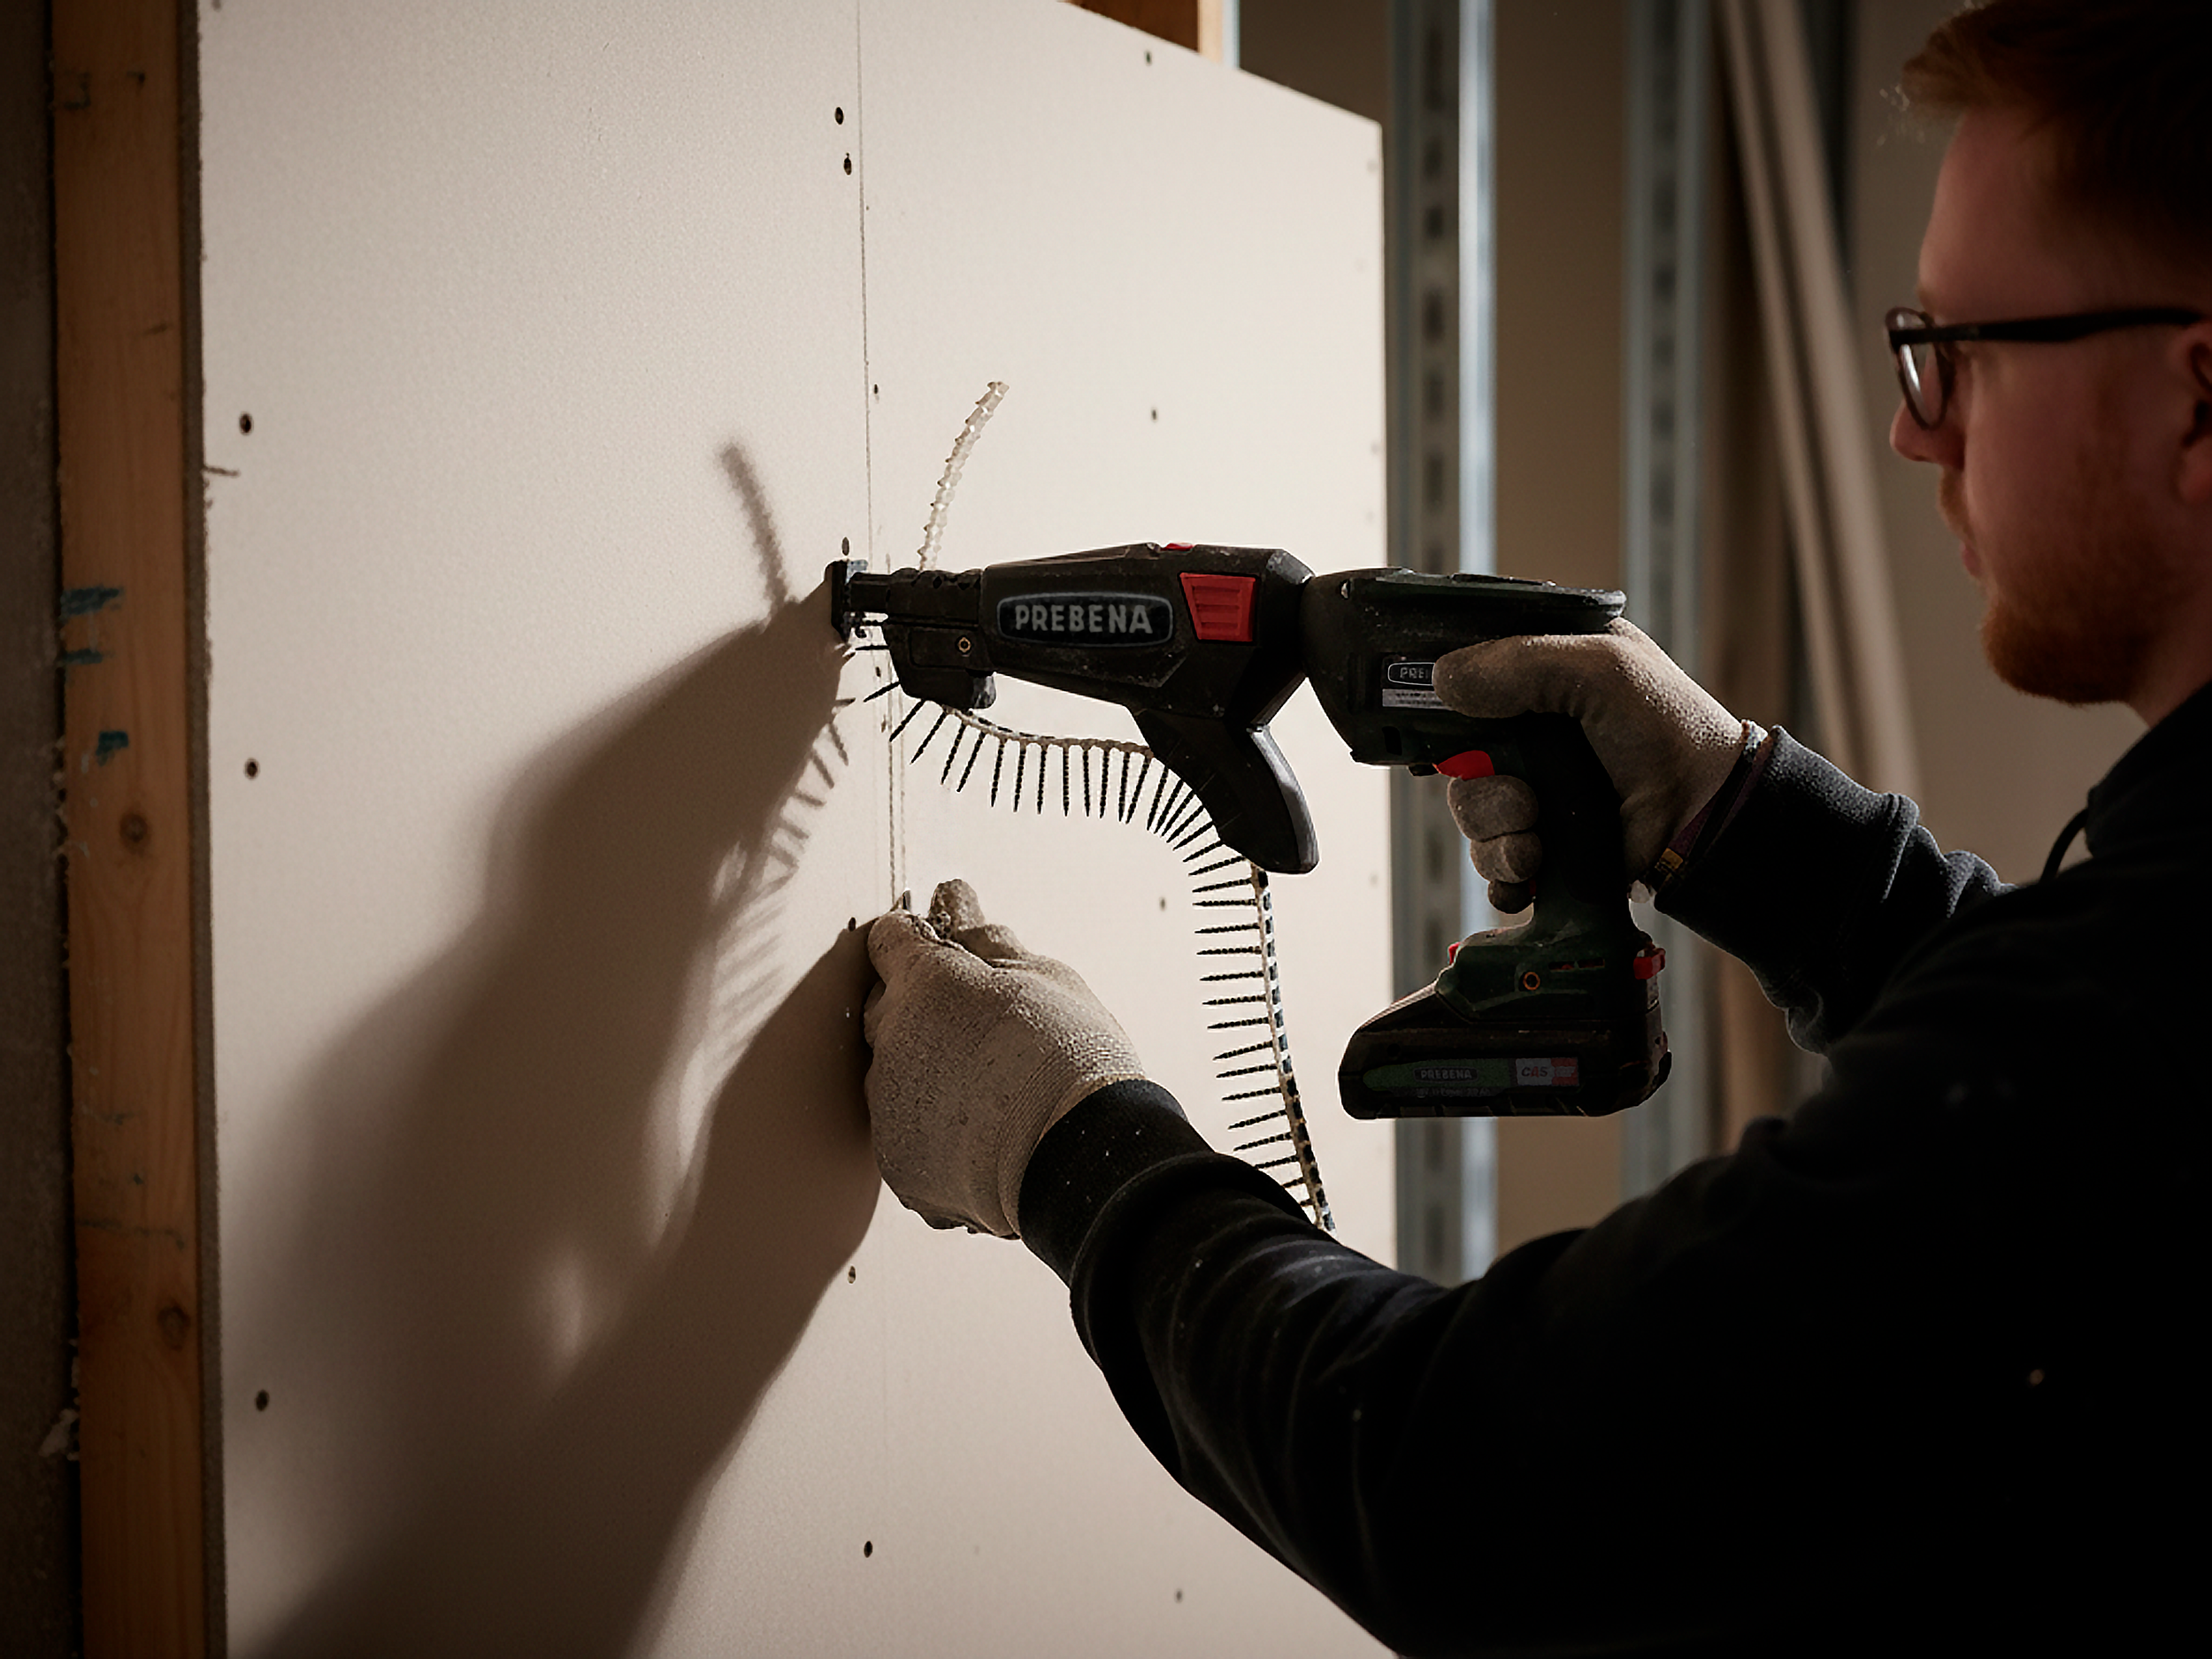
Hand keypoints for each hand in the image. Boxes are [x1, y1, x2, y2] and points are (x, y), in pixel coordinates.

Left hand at [863, 878, 1147, 1236]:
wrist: (1079, 1160)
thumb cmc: (1070, 1057)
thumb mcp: (1042, 977)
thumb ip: (983, 936)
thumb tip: (950, 895)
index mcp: (923, 982)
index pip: (890, 938)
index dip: (920, 944)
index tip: (951, 960)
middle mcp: (890, 1039)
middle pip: (884, 1006)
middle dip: (921, 1009)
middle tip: (982, 1028)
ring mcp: (887, 1105)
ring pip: (892, 1072)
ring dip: (927, 1071)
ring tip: (991, 1090)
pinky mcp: (896, 1161)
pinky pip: (904, 1131)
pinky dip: (933, 1129)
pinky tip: (982, 1133)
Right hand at [1432, 619, 1752, 910]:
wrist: (1707, 818)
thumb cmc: (1670, 730)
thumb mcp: (1600, 669)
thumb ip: (1519, 664)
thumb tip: (1442, 680)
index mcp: (1543, 674)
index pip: (1466, 680)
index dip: (1440, 705)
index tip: (1430, 726)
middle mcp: (1533, 732)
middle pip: (1457, 756)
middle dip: (1479, 785)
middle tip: (1522, 796)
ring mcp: (1537, 788)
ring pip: (1471, 813)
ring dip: (1496, 833)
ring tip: (1538, 840)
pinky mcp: (1544, 842)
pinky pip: (1492, 862)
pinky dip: (1505, 873)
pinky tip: (1532, 869)